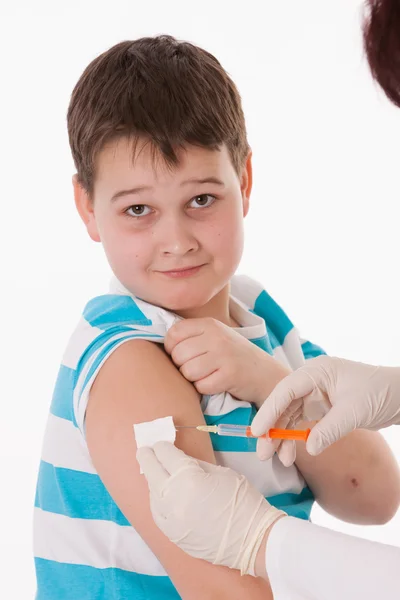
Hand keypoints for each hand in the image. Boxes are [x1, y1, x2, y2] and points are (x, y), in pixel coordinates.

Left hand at [136, 441, 285, 575]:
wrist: (253, 540)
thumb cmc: (243, 501)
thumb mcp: (221, 472)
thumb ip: (195, 464)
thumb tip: (179, 460)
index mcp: (188, 477)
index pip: (165, 454)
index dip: (163, 446)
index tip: (162, 444)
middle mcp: (173, 498)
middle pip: (150, 470)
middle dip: (148, 457)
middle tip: (146, 450)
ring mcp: (170, 519)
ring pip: (151, 492)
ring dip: (153, 480)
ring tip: (157, 473)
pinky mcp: (172, 535)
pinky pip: (156, 512)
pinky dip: (157, 500)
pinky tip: (161, 495)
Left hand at [164, 317, 289, 405]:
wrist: (266, 374)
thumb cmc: (234, 356)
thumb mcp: (215, 337)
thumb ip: (192, 336)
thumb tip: (160, 346)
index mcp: (209, 324)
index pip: (173, 333)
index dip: (171, 348)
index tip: (181, 355)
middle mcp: (216, 336)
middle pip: (178, 355)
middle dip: (182, 367)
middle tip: (198, 369)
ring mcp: (224, 355)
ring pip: (187, 372)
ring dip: (194, 379)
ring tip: (208, 375)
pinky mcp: (229, 375)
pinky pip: (201, 386)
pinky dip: (205, 389)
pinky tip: (217, 383)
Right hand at [251, 355, 399, 456]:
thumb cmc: (380, 393)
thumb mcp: (354, 411)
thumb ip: (329, 429)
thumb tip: (308, 448)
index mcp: (317, 371)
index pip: (286, 390)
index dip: (270, 411)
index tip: (259, 431)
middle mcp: (312, 380)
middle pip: (284, 404)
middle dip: (272, 428)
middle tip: (262, 452)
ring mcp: (316, 394)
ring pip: (290, 415)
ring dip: (282, 437)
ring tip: (278, 459)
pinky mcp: (322, 407)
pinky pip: (302, 422)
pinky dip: (296, 438)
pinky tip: (291, 455)